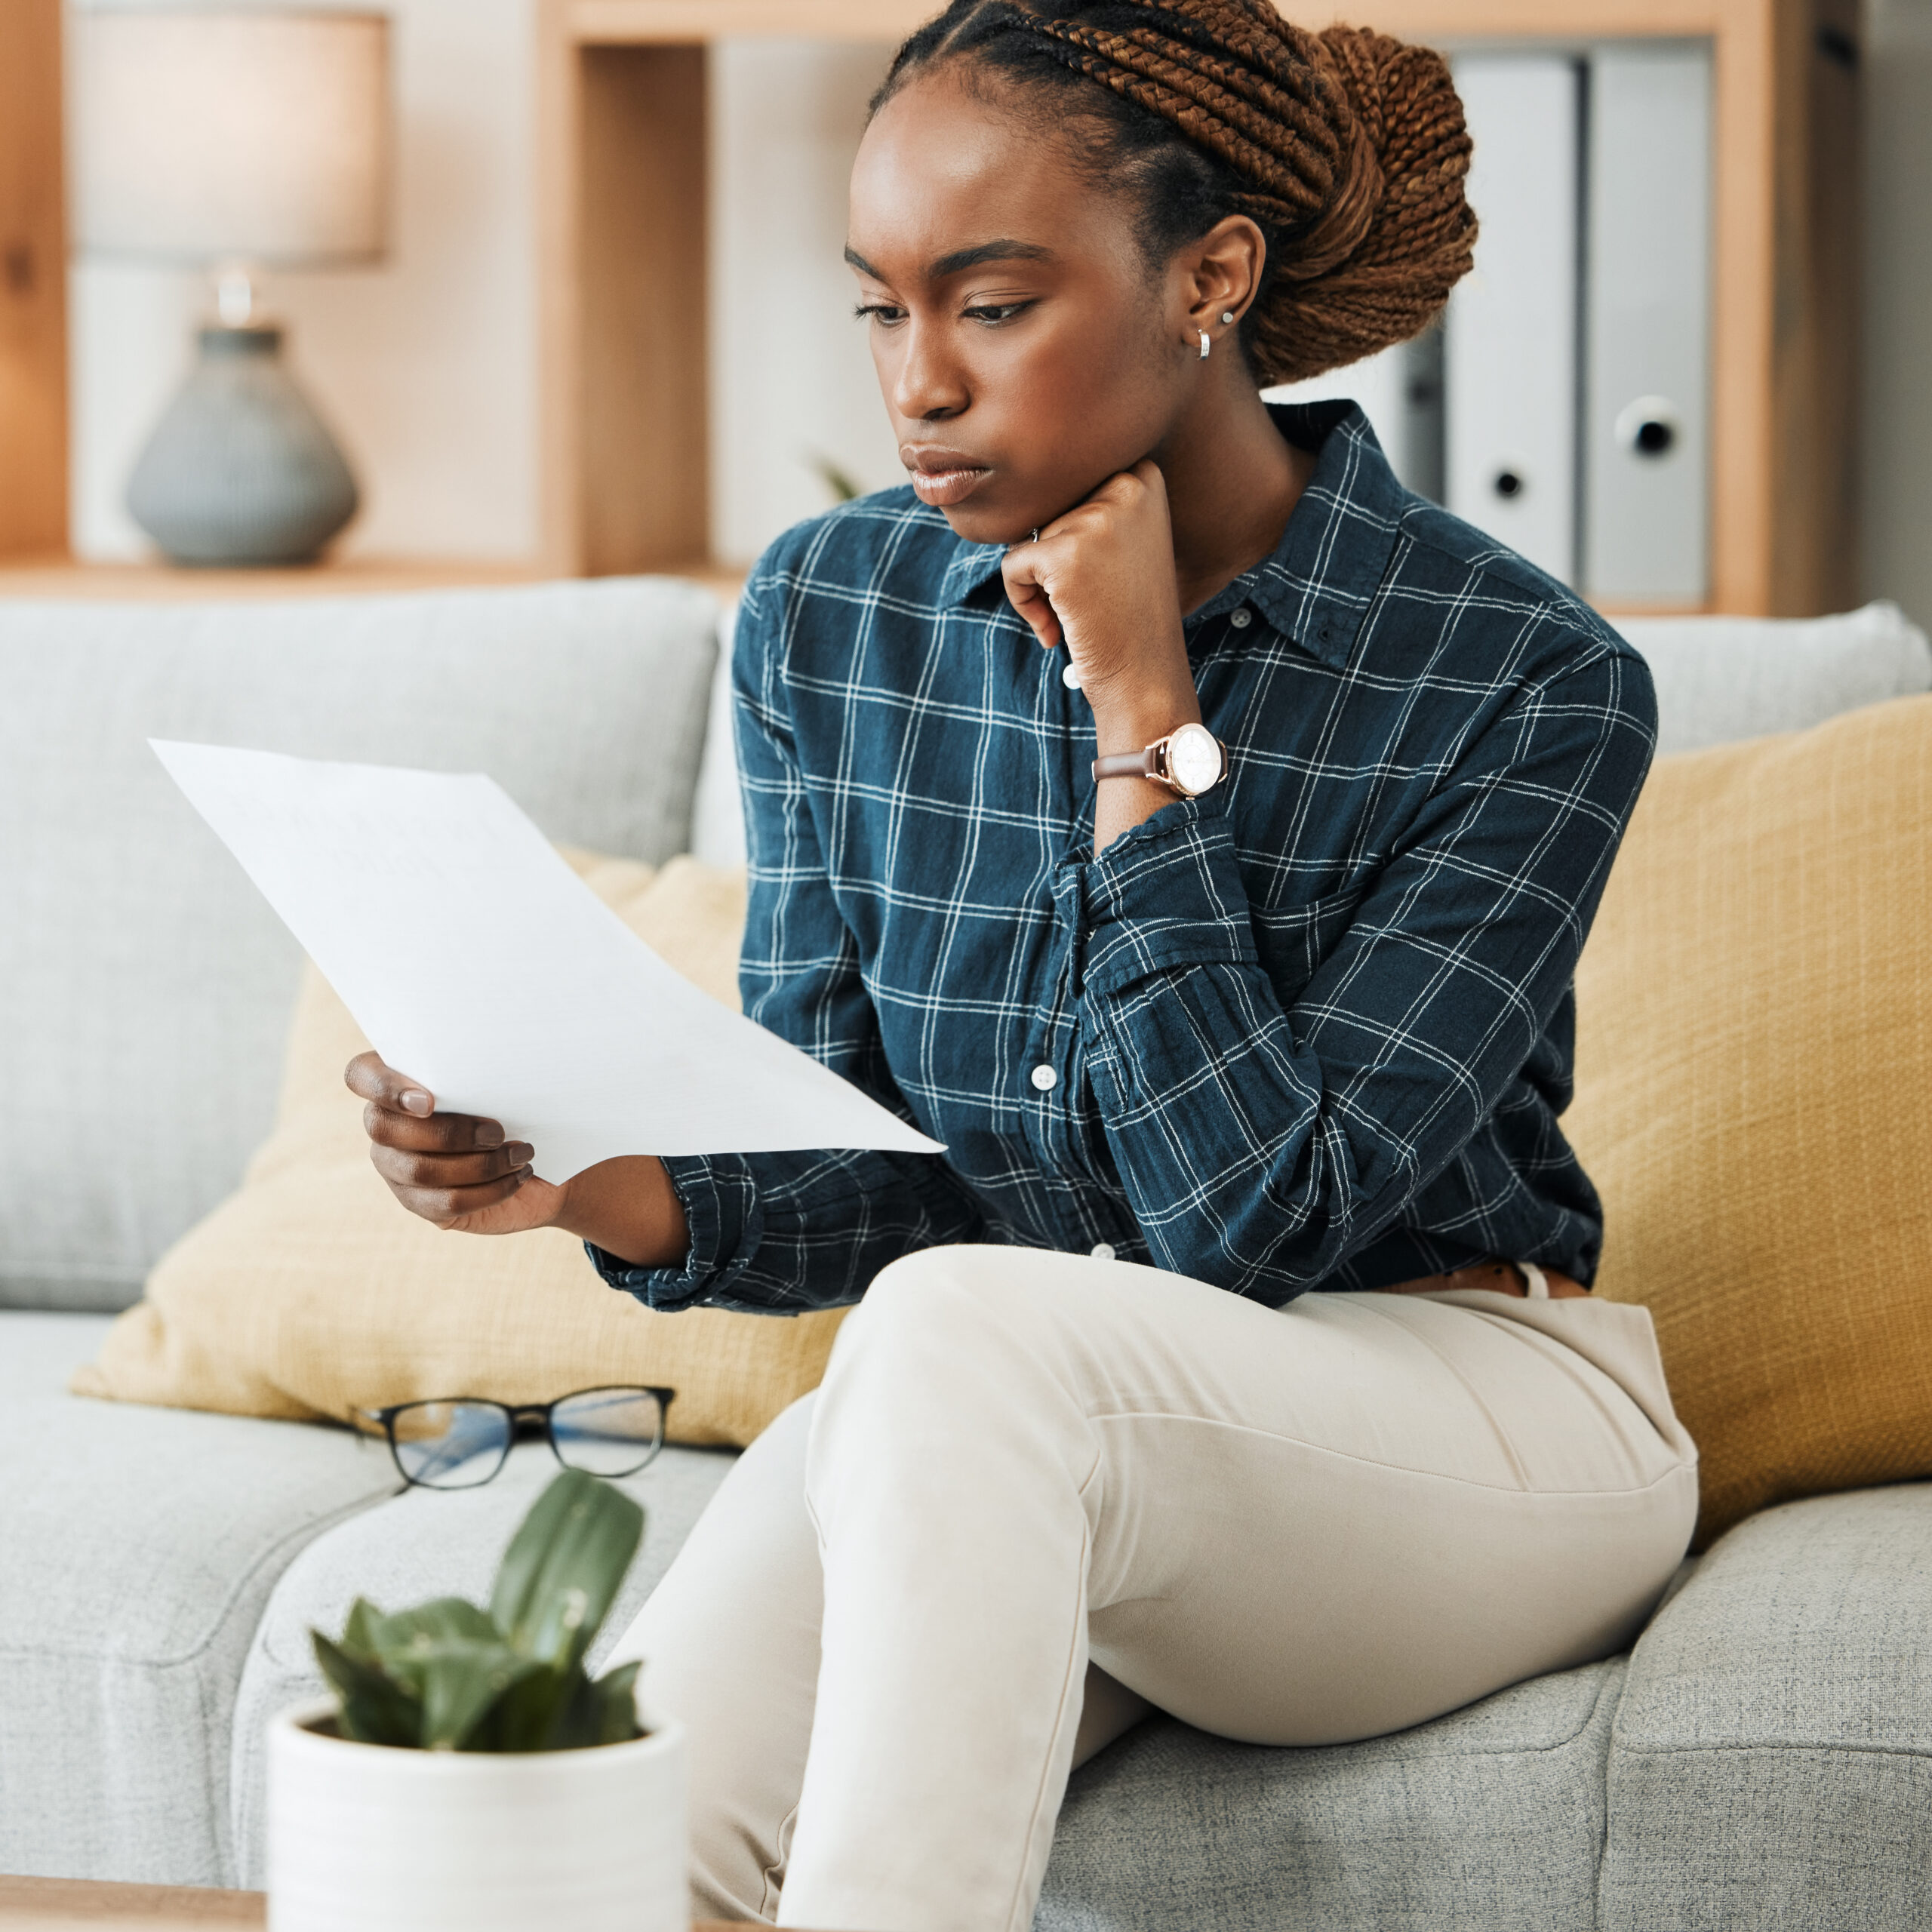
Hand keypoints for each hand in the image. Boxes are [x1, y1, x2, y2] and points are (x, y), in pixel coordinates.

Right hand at [347, 1051, 557, 1235]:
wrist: (540, 1156)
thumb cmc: (519, 1106)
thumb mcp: (505, 1083)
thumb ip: (481, 1073)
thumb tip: (489, 1075)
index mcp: (398, 1081)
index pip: (360, 1075)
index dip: (384, 1087)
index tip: (429, 1100)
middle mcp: (386, 1124)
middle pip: (385, 1128)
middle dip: (448, 1132)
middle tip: (497, 1132)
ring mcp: (396, 1167)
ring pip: (420, 1170)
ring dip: (480, 1164)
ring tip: (520, 1155)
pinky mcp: (420, 1203)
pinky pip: (447, 1202)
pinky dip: (490, 1190)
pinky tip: (516, 1176)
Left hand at [999, 460, 1198, 738]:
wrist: (1146, 678)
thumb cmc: (1129, 613)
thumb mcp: (1125, 538)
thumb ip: (1089, 499)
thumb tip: (1024, 473)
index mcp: (1143, 475)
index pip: (1069, 483)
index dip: (1071, 533)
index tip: (1101, 570)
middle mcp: (1126, 486)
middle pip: (1049, 508)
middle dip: (1054, 556)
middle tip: (1091, 595)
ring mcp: (1096, 520)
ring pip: (1028, 536)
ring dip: (1040, 581)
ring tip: (1079, 612)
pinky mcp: (1063, 554)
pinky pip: (1011, 565)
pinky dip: (1022, 600)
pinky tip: (1056, 628)